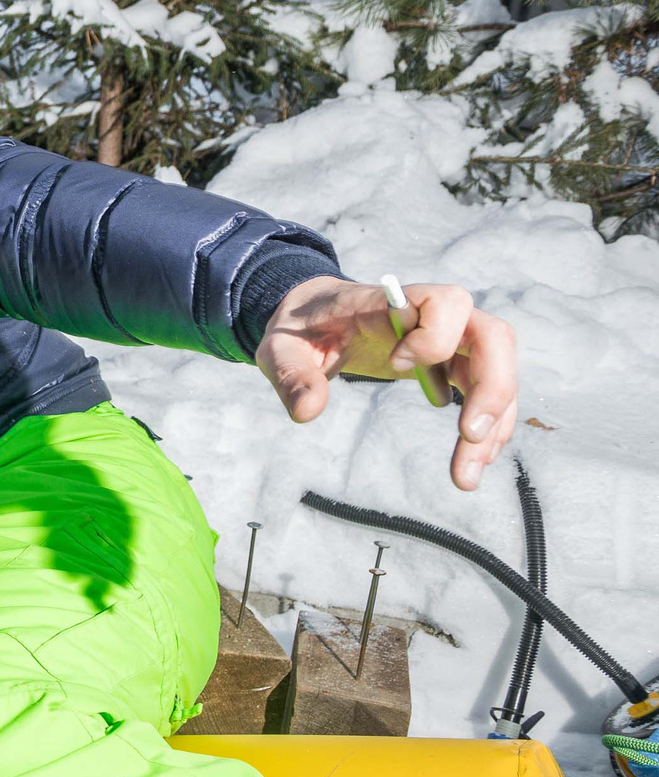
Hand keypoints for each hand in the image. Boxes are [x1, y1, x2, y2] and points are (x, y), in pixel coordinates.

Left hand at [255, 276, 517, 491]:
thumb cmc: (300, 330)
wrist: (314, 319)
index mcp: (392, 303)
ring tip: (466, 476)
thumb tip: (307, 412)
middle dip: (491, 387)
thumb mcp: (279, 348)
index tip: (395, 366)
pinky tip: (474, 461)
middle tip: (468, 436)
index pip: (445, 300)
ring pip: (497, 370)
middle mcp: (433, 316)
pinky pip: (488, 390)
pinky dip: (489, 426)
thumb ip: (290, 374)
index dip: (434, 335)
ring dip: (494, 422)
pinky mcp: (453, 365)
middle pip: (492, 336)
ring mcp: (450, 340)